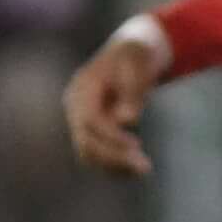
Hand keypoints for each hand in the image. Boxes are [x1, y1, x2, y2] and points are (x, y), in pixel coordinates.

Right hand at [63, 20, 165, 176]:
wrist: (133, 51)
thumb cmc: (137, 55)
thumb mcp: (138, 66)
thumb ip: (132, 91)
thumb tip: (127, 120)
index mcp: (82, 88)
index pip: (89, 121)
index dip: (111, 137)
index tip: (136, 145)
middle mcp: (76, 106)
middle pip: (85, 141)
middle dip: (113, 157)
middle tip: (145, 168)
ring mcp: (82, 119)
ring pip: (88, 152)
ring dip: (114, 165)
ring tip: (143, 170)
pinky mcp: (93, 129)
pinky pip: (97, 153)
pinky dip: (114, 164)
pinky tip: (135, 169)